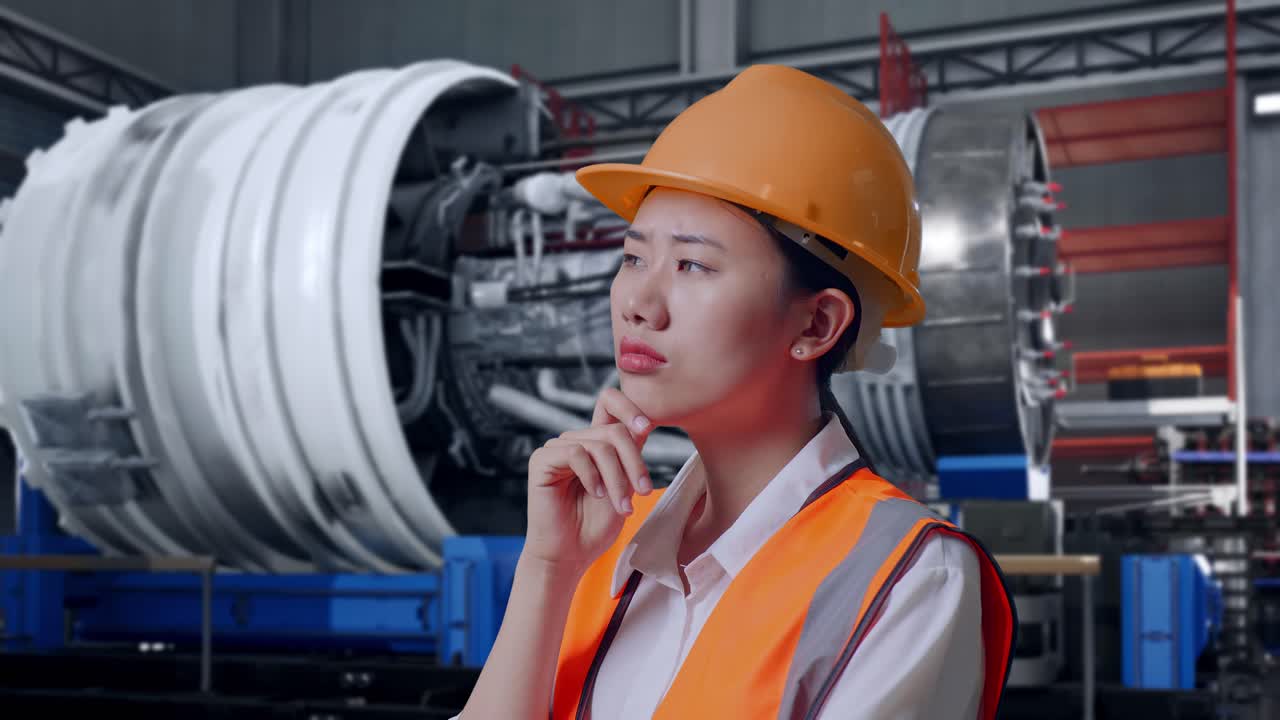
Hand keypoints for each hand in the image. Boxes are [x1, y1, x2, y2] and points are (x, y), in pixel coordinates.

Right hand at [523, 388, 655, 578]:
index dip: (629, 406)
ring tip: (622, 506)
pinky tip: (596, 494)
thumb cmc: (595, 526)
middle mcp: (575, 441)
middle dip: (634, 463)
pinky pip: (576, 453)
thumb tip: (643, 424)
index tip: (646, 427)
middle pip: (614, 430)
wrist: (570, 555)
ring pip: (600, 445)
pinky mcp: (542, 460)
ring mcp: (557, 448)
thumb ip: (630, 455)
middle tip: (643, 492)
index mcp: (595, 443)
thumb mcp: (624, 486)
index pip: (609, 403)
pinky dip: (592, 476)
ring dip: (617, 478)